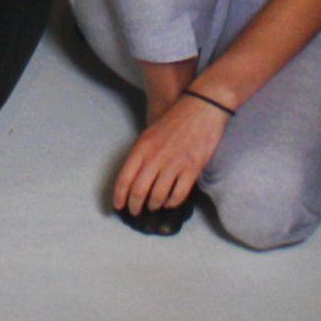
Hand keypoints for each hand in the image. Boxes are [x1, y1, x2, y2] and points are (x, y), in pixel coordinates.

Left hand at [113, 92, 227, 217]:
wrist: (202, 108)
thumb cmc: (175, 119)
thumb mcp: (150, 133)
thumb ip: (141, 154)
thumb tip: (133, 178)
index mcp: (142, 147)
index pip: (124, 179)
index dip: (119, 196)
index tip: (118, 206)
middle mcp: (155, 157)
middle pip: (139, 192)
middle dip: (134, 206)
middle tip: (135, 212)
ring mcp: (174, 164)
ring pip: (157, 196)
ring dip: (153, 205)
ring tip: (152, 207)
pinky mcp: (192, 169)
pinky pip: (178, 195)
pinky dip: (172, 203)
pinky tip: (169, 202)